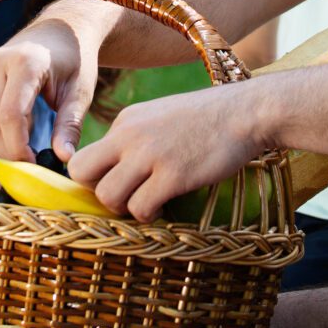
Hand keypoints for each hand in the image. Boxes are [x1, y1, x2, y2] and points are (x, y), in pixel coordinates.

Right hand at [0, 17, 99, 160]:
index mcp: (25, 63)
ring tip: (28, 153)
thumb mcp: (80, 91)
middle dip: (9, 151)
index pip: (11, 115)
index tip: (35, 164)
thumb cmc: (74, 60)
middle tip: (33, 165)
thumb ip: (70, 124)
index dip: (19, 146)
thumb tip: (63, 158)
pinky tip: (18, 138)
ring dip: (1, 145)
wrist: (59, 31)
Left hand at [66, 91, 263, 220]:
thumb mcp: (159, 116)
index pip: (83, 156)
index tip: (117, 184)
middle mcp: (130, 135)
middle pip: (82, 173)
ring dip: (125, 208)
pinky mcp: (172, 175)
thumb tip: (116, 170)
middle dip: (97, 192)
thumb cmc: (207, 119)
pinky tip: (164, 206)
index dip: (94, 178)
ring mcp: (150, 155)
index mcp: (125, 121)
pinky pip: (140, 208)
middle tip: (124, 196)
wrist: (245, 112)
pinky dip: (148, 215)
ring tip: (147, 203)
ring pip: (108, 196)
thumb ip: (134, 138)